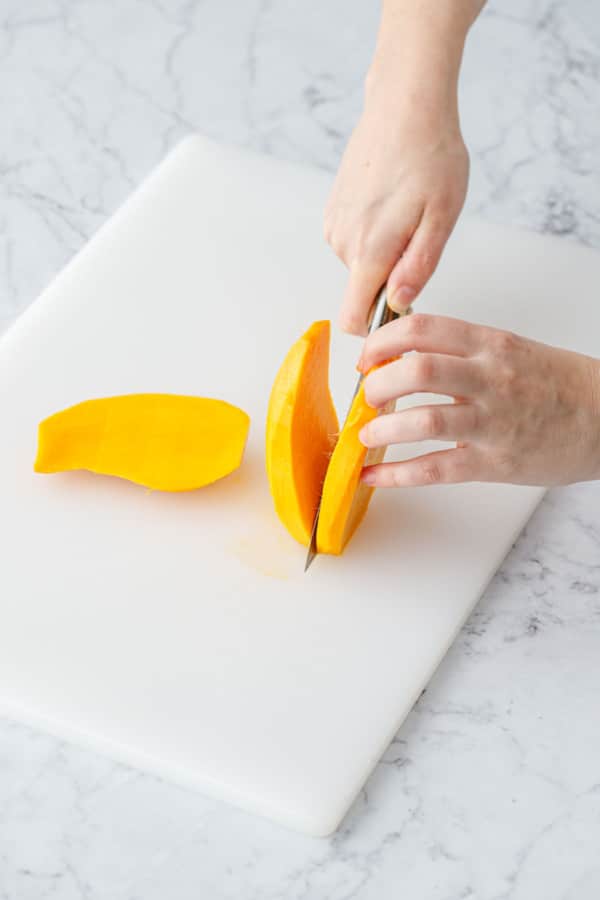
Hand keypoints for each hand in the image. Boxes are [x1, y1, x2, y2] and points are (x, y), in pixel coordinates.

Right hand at [325, 99, 467, 336]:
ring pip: (359, 265)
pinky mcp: (333, 210)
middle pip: (363, 290)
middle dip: (390, 279)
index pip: (352, 318)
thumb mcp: (442, 217)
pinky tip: (391, 203)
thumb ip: (417, 267)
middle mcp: (343, 241)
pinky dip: (373, 234)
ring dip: (384, 253)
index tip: (398, 314)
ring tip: (407, 213)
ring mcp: (334, 224)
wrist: (404, 105)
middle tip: (420, 237)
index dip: (374, 327)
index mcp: (370, 249)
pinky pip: (353, 242)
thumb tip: (397, 305)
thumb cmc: (431, 155)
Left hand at [357, 314, 599, 486]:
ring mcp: (492, 422)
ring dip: (381, 430)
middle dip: (377, 385)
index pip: (422, 328)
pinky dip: (396, 475)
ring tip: (365, 435)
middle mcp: (490, 378)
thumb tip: (403, 358)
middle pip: (416, 371)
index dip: (382, 341)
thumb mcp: (510, 350)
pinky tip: (373, 476)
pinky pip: (435, 469)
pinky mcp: (494, 463)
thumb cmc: (558, 385)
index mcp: (490, 344)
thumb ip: (461, 351)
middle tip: (366, 397)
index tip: (367, 357)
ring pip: (422, 421)